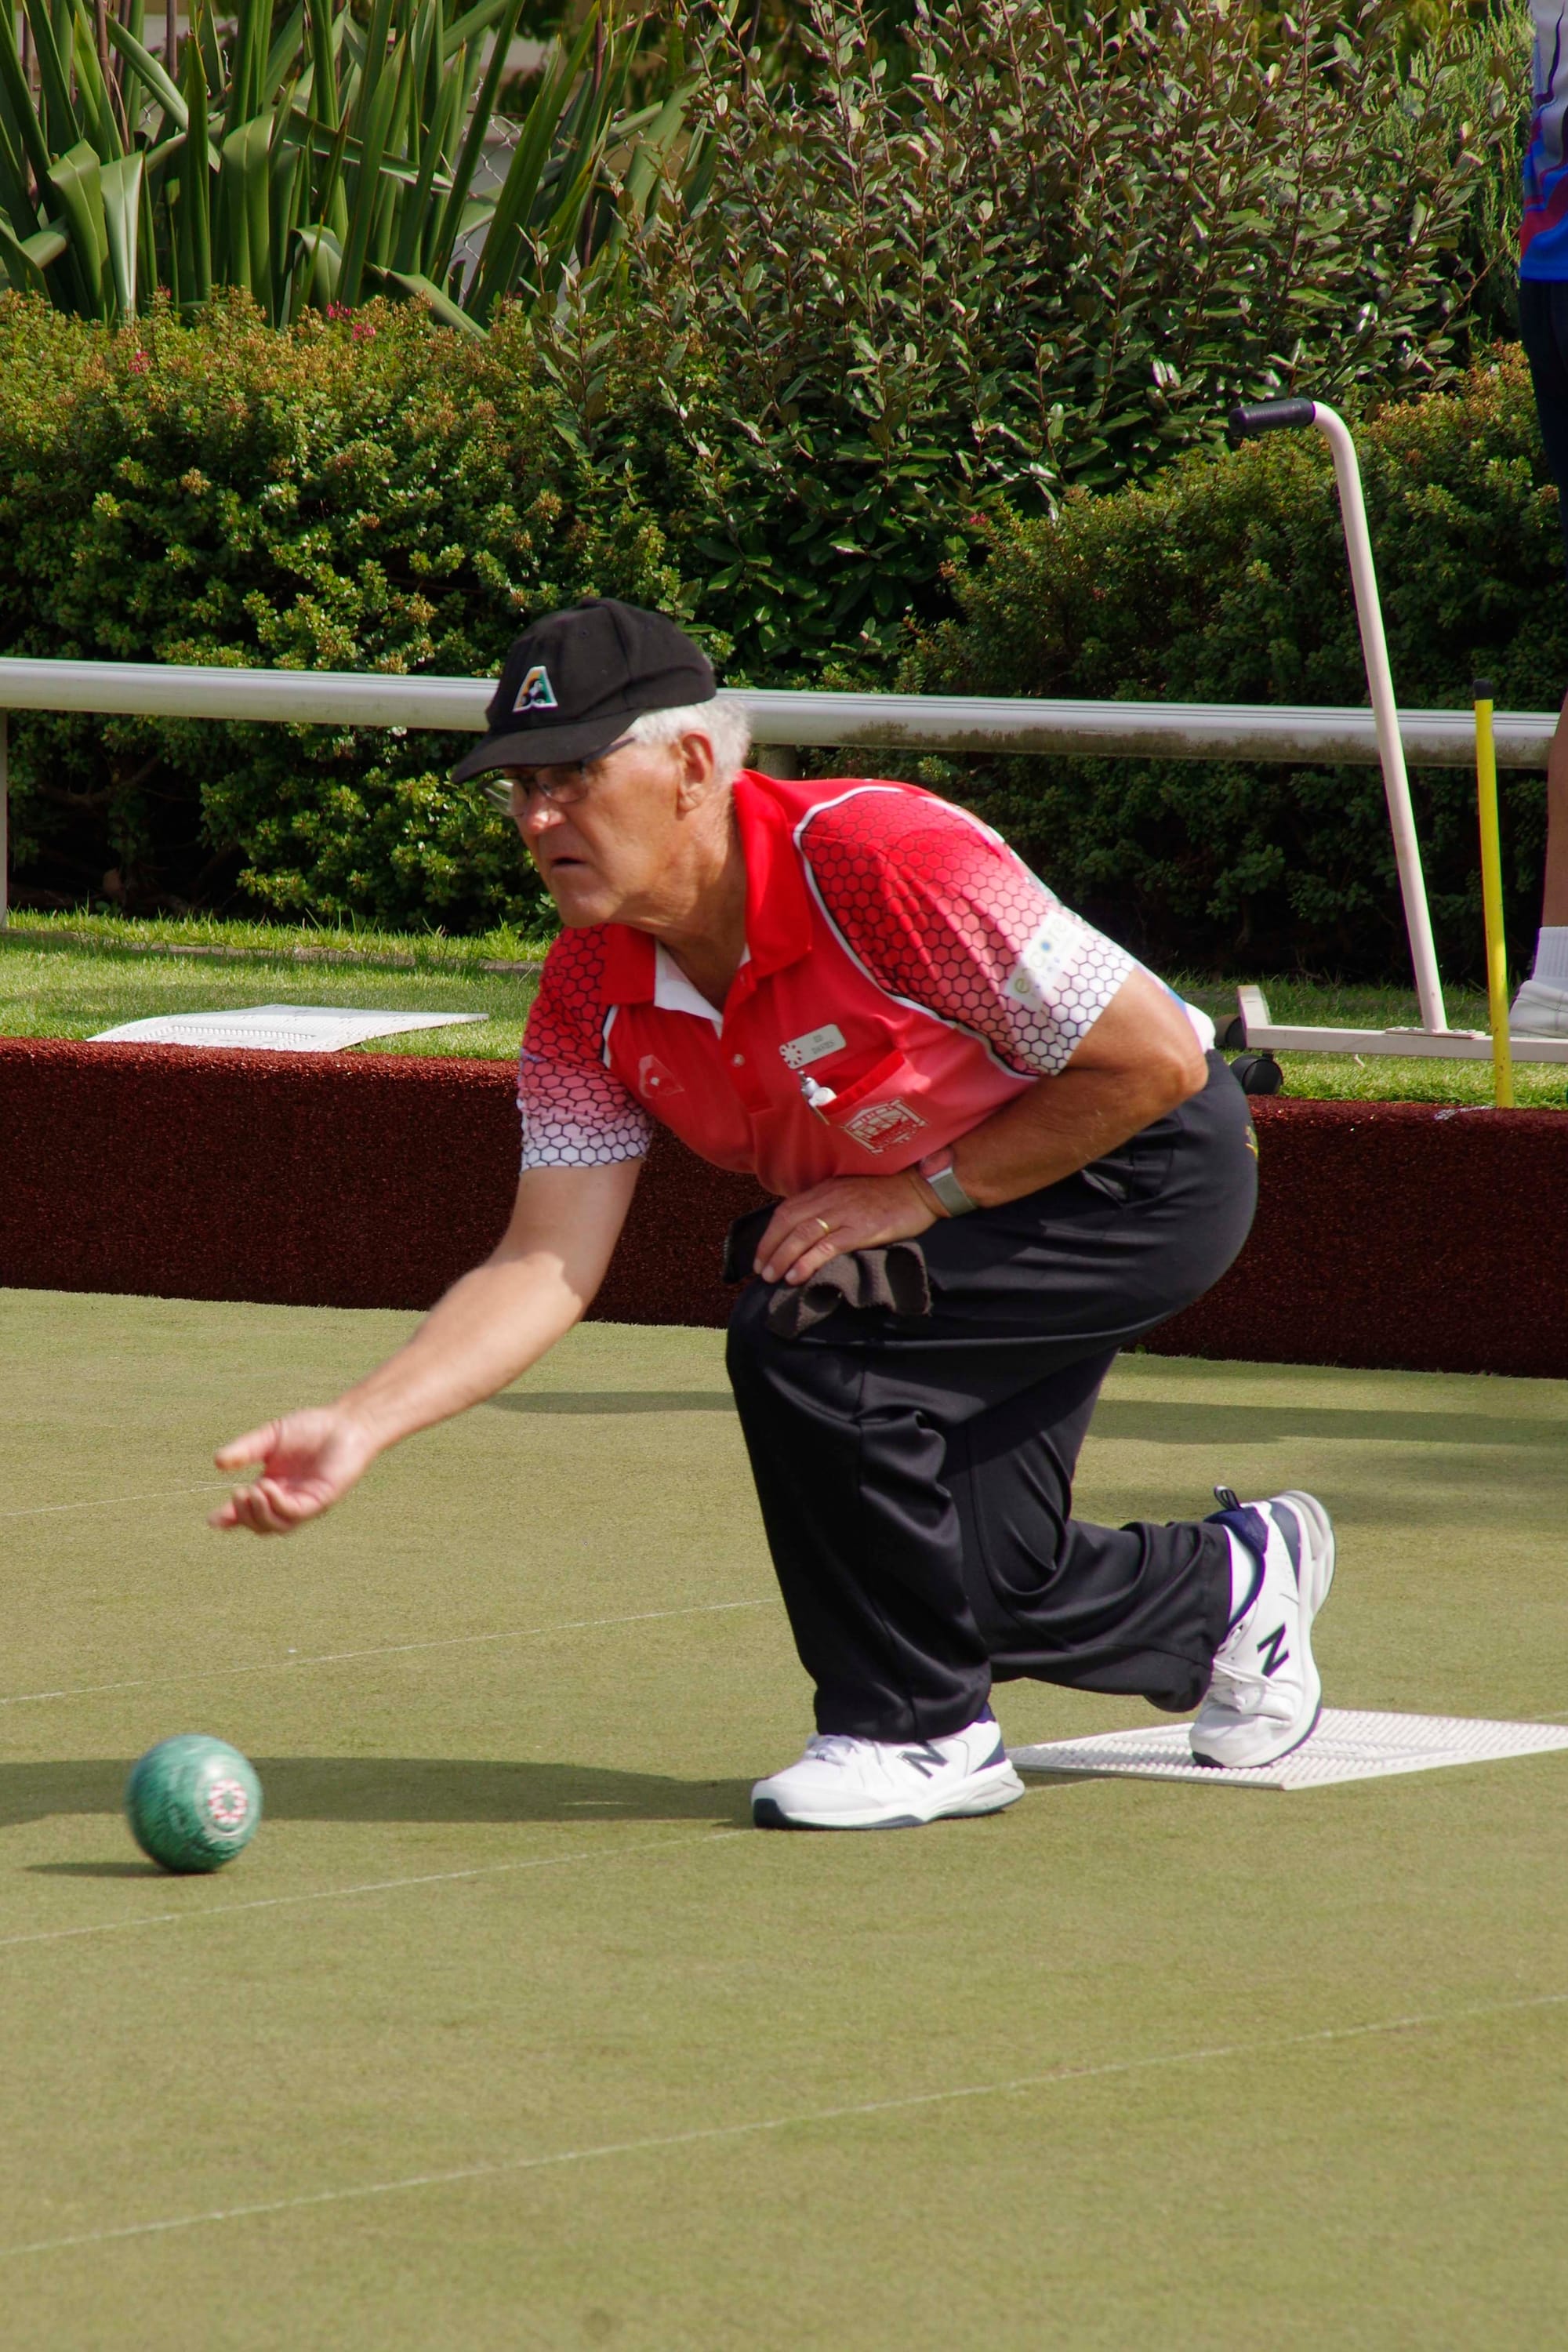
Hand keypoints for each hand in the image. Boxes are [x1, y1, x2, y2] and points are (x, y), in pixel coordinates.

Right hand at [209, 1406, 381, 1535]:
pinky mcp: (321, 1501)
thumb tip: (217, 1462)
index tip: (212, 1520)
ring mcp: (304, 1503)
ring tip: (251, 1491)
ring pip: (276, 1526)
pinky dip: (278, 1505)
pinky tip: (269, 1487)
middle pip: (260, 1525)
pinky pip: (295, 1513)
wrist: (344, 1422)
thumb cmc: (311, 1428)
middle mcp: (287, 1499)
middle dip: (243, 1516)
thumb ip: (245, 1450)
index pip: (248, 1510)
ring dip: (259, 1513)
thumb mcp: (270, 1437)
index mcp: (272, 1487)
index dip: (230, 1518)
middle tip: (238, 1493)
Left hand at [755, 1171, 936, 1286]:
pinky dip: (807, 1262)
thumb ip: (829, 1206)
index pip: (786, 1211)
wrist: (921, 1188)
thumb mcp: (850, 1192)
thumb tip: (807, 1230)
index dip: (769, 1234)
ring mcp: (845, 1213)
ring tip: (772, 1277)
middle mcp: (830, 1199)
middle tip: (761, 1272)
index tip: (761, 1255)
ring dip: (782, 1257)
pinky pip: (827, 1247)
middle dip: (769, 1248)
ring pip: (802, 1235)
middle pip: (788, 1223)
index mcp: (825, 1190)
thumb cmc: (888, 1193)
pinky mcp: (861, 1229)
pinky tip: (796, 1276)